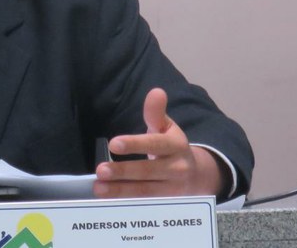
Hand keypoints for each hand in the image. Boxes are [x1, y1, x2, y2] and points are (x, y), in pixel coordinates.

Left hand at [94, 88, 224, 197]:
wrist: (198, 176)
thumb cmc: (172, 147)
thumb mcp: (166, 128)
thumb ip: (156, 113)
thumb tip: (156, 91)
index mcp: (176, 146)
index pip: (155, 144)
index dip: (135, 144)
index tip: (114, 143)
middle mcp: (177, 169)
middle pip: (148, 171)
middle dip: (123, 172)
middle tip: (100, 170)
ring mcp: (173, 190)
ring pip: (145, 191)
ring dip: (120, 191)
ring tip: (99, 188)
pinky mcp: (167, 204)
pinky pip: (145, 205)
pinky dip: (126, 203)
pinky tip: (108, 200)